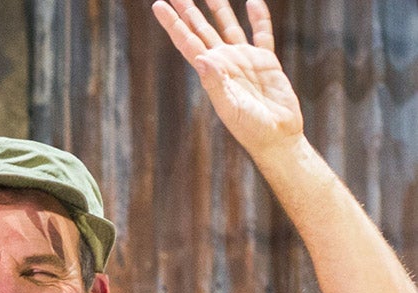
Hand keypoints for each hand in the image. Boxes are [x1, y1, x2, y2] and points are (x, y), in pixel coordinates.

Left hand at [153, 0, 304, 157]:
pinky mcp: (266, 62)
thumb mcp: (230, 107)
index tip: (159, 5)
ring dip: (219, 10)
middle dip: (188, 12)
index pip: (187, 41)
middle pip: (202, 30)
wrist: (277, 136)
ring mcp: (244, 60)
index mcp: (211, 71)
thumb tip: (202, 59)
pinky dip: (259, 18)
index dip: (173, 23)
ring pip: (228, 27)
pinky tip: (252, 3)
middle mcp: (224, 62)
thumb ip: (216, 84)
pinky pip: (261, 34)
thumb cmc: (250, 128)